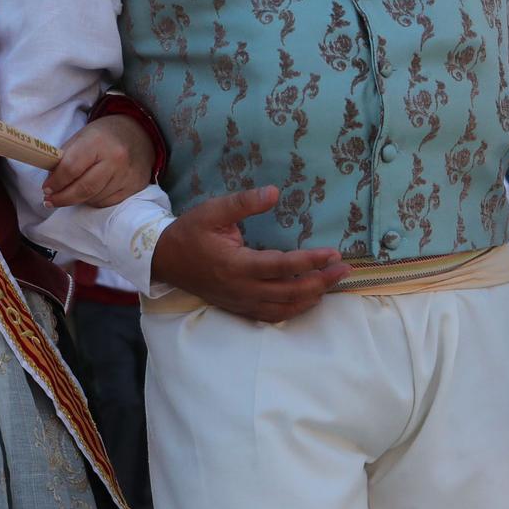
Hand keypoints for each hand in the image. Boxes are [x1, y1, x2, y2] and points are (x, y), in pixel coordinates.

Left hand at [44, 114, 154, 208]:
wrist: (139, 133)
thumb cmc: (104, 135)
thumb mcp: (81, 137)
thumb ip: (64, 158)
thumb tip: (51, 182)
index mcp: (98, 142)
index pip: (71, 168)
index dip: (56, 182)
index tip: (46, 189)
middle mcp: (116, 159)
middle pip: (84, 189)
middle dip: (63, 198)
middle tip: (50, 200)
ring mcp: (127, 175)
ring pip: (95, 198)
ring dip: (78, 199)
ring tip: (70, 194)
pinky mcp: (136, 187)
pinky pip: (108, 202)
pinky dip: (94, 201)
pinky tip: (89, 194)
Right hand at [150, 186, 350, 321]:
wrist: (164, 259)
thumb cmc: (190, 232)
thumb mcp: (213, 211)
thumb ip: (243, 203)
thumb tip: (274, 193)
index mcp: (236, 264)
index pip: (281, 266)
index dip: (309, 262)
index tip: (332, 253)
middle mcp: (241, 288)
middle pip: (290, 292)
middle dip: (321, 281)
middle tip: (344, 269)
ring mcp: (240, 301)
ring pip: (285, 307)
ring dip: (312, 297)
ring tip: (332, 283)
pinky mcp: (239, 307)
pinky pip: (273, 315)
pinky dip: (295, 309)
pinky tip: (309, 299)